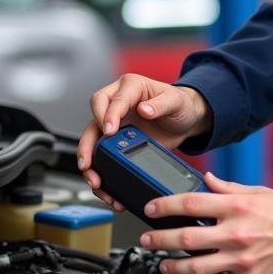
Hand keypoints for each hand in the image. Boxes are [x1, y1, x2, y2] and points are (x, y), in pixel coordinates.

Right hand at [76, 75, 212, 205]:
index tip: (109, 131)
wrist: (184, 121)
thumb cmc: (180, 105)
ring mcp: (115, 123)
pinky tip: (105, 186)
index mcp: (130, 87)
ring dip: (90, 161)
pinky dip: (102, 171)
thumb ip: (161, 104)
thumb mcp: (176, 101)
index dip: (108, 115)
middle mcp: (117, 103)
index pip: (112, 100)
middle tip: (89, 161)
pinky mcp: (116, 140)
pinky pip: (102, 154)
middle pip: (93, 120)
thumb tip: (144, 110)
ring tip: (95, 180)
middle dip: (88, 143)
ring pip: (93, 140)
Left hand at [138, 172, 272, 273]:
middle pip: (186, 238)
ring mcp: (242, 259)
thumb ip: (228, 188)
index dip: (164, 206)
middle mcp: (236, 233)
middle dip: (160, 240)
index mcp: (237, 207)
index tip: (151, 209)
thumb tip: (206, 180)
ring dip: (174, 267)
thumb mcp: (259, 192)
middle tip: (148, 240)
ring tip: (164, 265)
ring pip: (196, 268)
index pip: (191, 204)